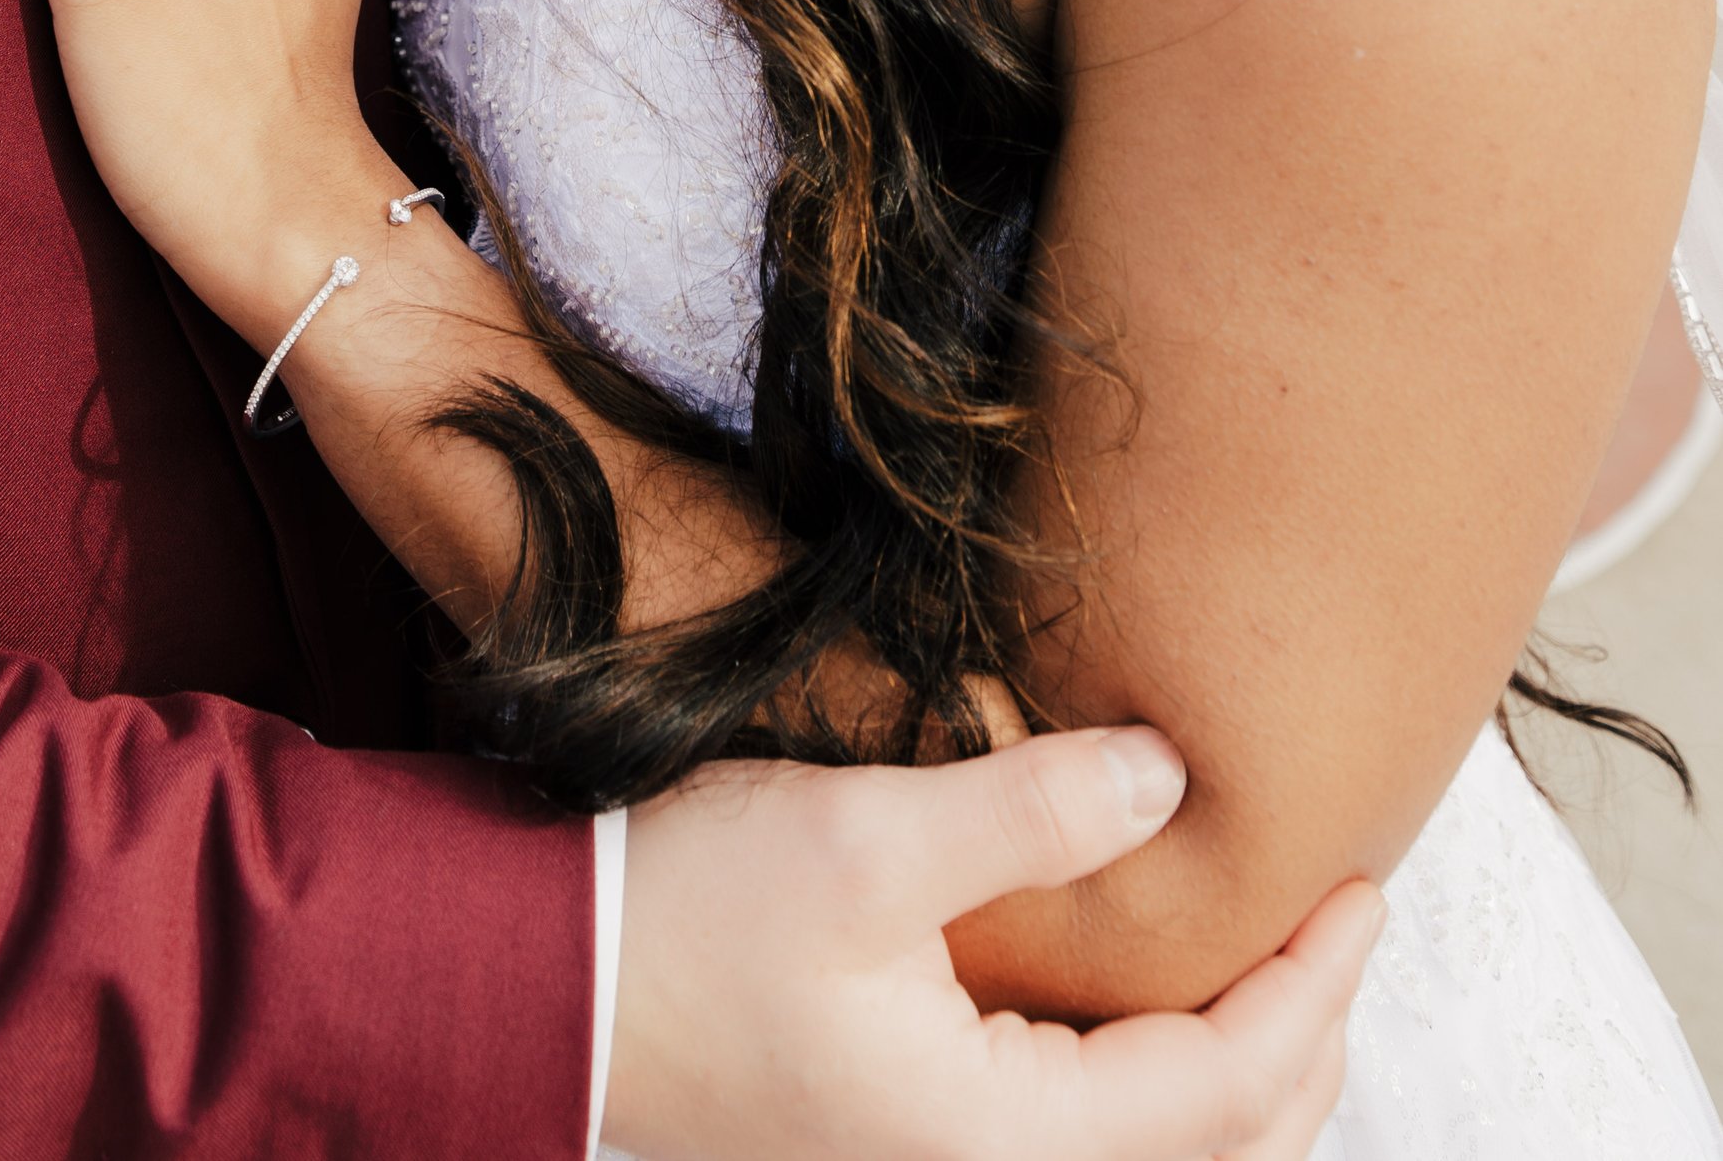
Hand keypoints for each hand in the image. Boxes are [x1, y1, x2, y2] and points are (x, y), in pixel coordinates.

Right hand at [606, 730, 1382, 1160]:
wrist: (537, 986)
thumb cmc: (683, 913)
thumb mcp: (863, 840)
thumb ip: (1028, 811)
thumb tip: (1174, 777)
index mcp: (997, 1144)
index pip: (1227, 1091)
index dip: (1313, 988)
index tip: (1361, 882)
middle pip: (1217, 1151)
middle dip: (1301, 1042)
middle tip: (1341, 917)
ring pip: (1154, 1155)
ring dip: (1236, 1069)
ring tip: (1272, 955)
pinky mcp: (906, 1143)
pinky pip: (1084, 1139)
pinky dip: (1154, 1079)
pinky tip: (1144, 998)